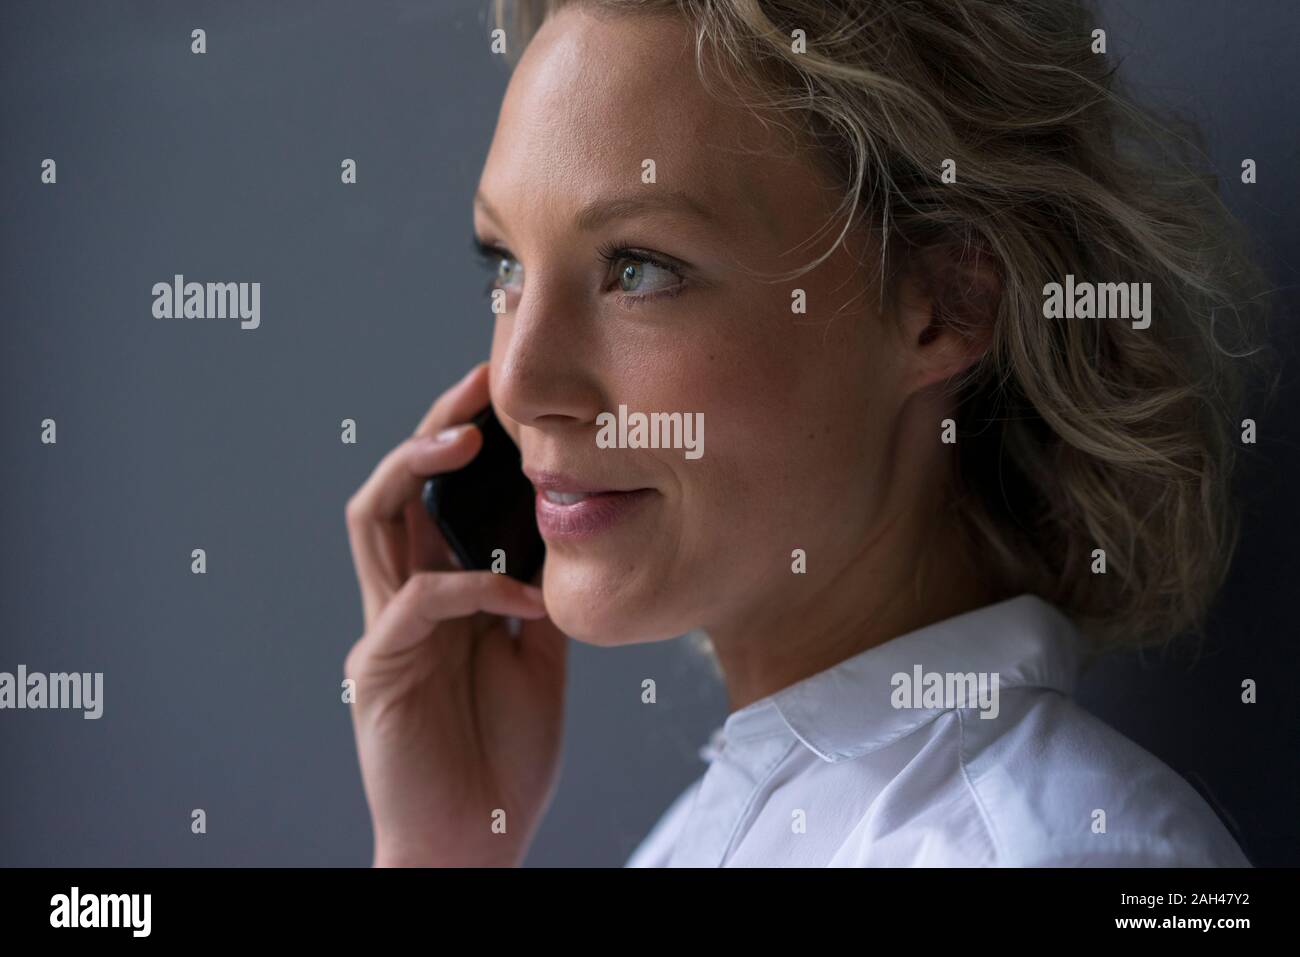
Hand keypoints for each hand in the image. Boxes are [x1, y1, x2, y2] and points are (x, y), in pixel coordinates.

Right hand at [343, 362, 567, 865]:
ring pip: (374, 520)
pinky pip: (420, 603)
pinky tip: (523, 597)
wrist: (474, 839)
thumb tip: (563, 543)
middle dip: (434, 428)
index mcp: (441, 593)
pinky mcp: (378, 669)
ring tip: (467, 439)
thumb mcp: (538, 659)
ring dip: (418, 469)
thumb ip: (536, 599)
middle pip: (396, 488)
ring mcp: (386, 630)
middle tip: (481, 384)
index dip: (462, 440)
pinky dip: (475, 588)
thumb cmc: (502, 753)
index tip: (508, 395)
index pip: (437, 497)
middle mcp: (404, 599)